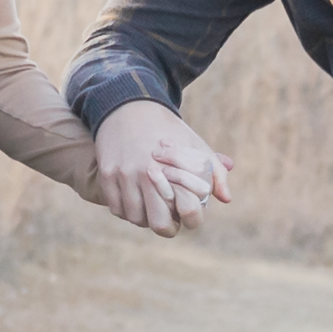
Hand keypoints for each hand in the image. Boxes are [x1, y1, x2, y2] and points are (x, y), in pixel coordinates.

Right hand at [88, 98, 230, 236]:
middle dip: (167, 225)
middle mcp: (147, 174)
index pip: (186, 213)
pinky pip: (116, 208)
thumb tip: (226, 199)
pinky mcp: (106, 175)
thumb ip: (215, 172)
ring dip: (144, 217)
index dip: (190, 219)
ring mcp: (124, 175)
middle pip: (158, 224)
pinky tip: (134, 198)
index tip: (188, 215)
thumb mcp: (195, 146)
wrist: (130, 106)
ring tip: (150, 205)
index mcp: (174, 168)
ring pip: (135, 218)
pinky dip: (126, 209)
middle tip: (168, 218)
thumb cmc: (168, 130)